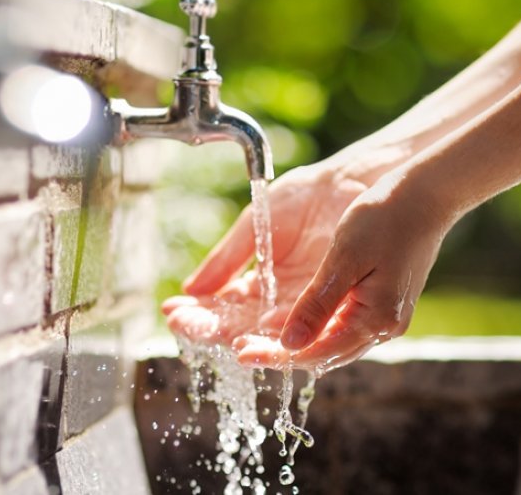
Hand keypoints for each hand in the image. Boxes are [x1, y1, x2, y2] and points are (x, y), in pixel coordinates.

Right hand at [162, 162, 368, 346]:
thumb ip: (226, 259)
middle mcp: (278, 303)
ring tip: (220, 336)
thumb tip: (191, 290)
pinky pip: (304, 328)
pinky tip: (256, 334)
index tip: (172, 312)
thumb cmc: (304, 198)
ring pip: (267, 334)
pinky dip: (281, 336)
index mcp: (258, 284)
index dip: (196, 313)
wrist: (349, 183)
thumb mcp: (256, 227)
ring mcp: (304, 306)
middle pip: (238, 326)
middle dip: (209, 328)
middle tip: (185, 326)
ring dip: (242, 338)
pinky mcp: (331, 305)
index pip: (221, 308)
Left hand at [234, 170, 452, 371]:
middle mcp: (381, 327)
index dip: (275, 355)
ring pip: (329, 342)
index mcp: (375, 320)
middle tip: (239, 347)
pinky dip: (310, 326)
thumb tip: (288, 343)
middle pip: (321, 354)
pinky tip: (286, 319)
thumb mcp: (344, 259)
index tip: (241, 352)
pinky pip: (339, 326)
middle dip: (278, 352)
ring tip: (252, 337)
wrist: (425, 195)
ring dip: (292, 342)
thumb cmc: (386, 217)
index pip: (316, 353)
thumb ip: (316, 304)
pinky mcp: (380, 303)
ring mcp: (383, 317)